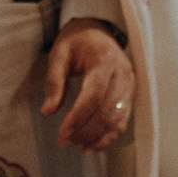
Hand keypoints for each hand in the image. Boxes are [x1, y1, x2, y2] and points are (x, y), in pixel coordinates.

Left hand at [42, 19, 133, 152]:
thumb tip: (48, 111)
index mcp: (105, 60)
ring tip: (75, 145)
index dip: (79, 117)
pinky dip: (108, 137)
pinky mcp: (129, 95)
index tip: (62, 131)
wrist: (98, 29)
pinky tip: (91, 146)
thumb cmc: (77, 40)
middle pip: (107, 111)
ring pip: (117, 119)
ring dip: (96, 137)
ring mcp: (129, 85)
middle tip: (63, 141)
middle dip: (85, 131)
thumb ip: (54, 82)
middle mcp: (122, 73)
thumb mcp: (59, 53)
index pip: (95, 95)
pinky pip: (122, 120)